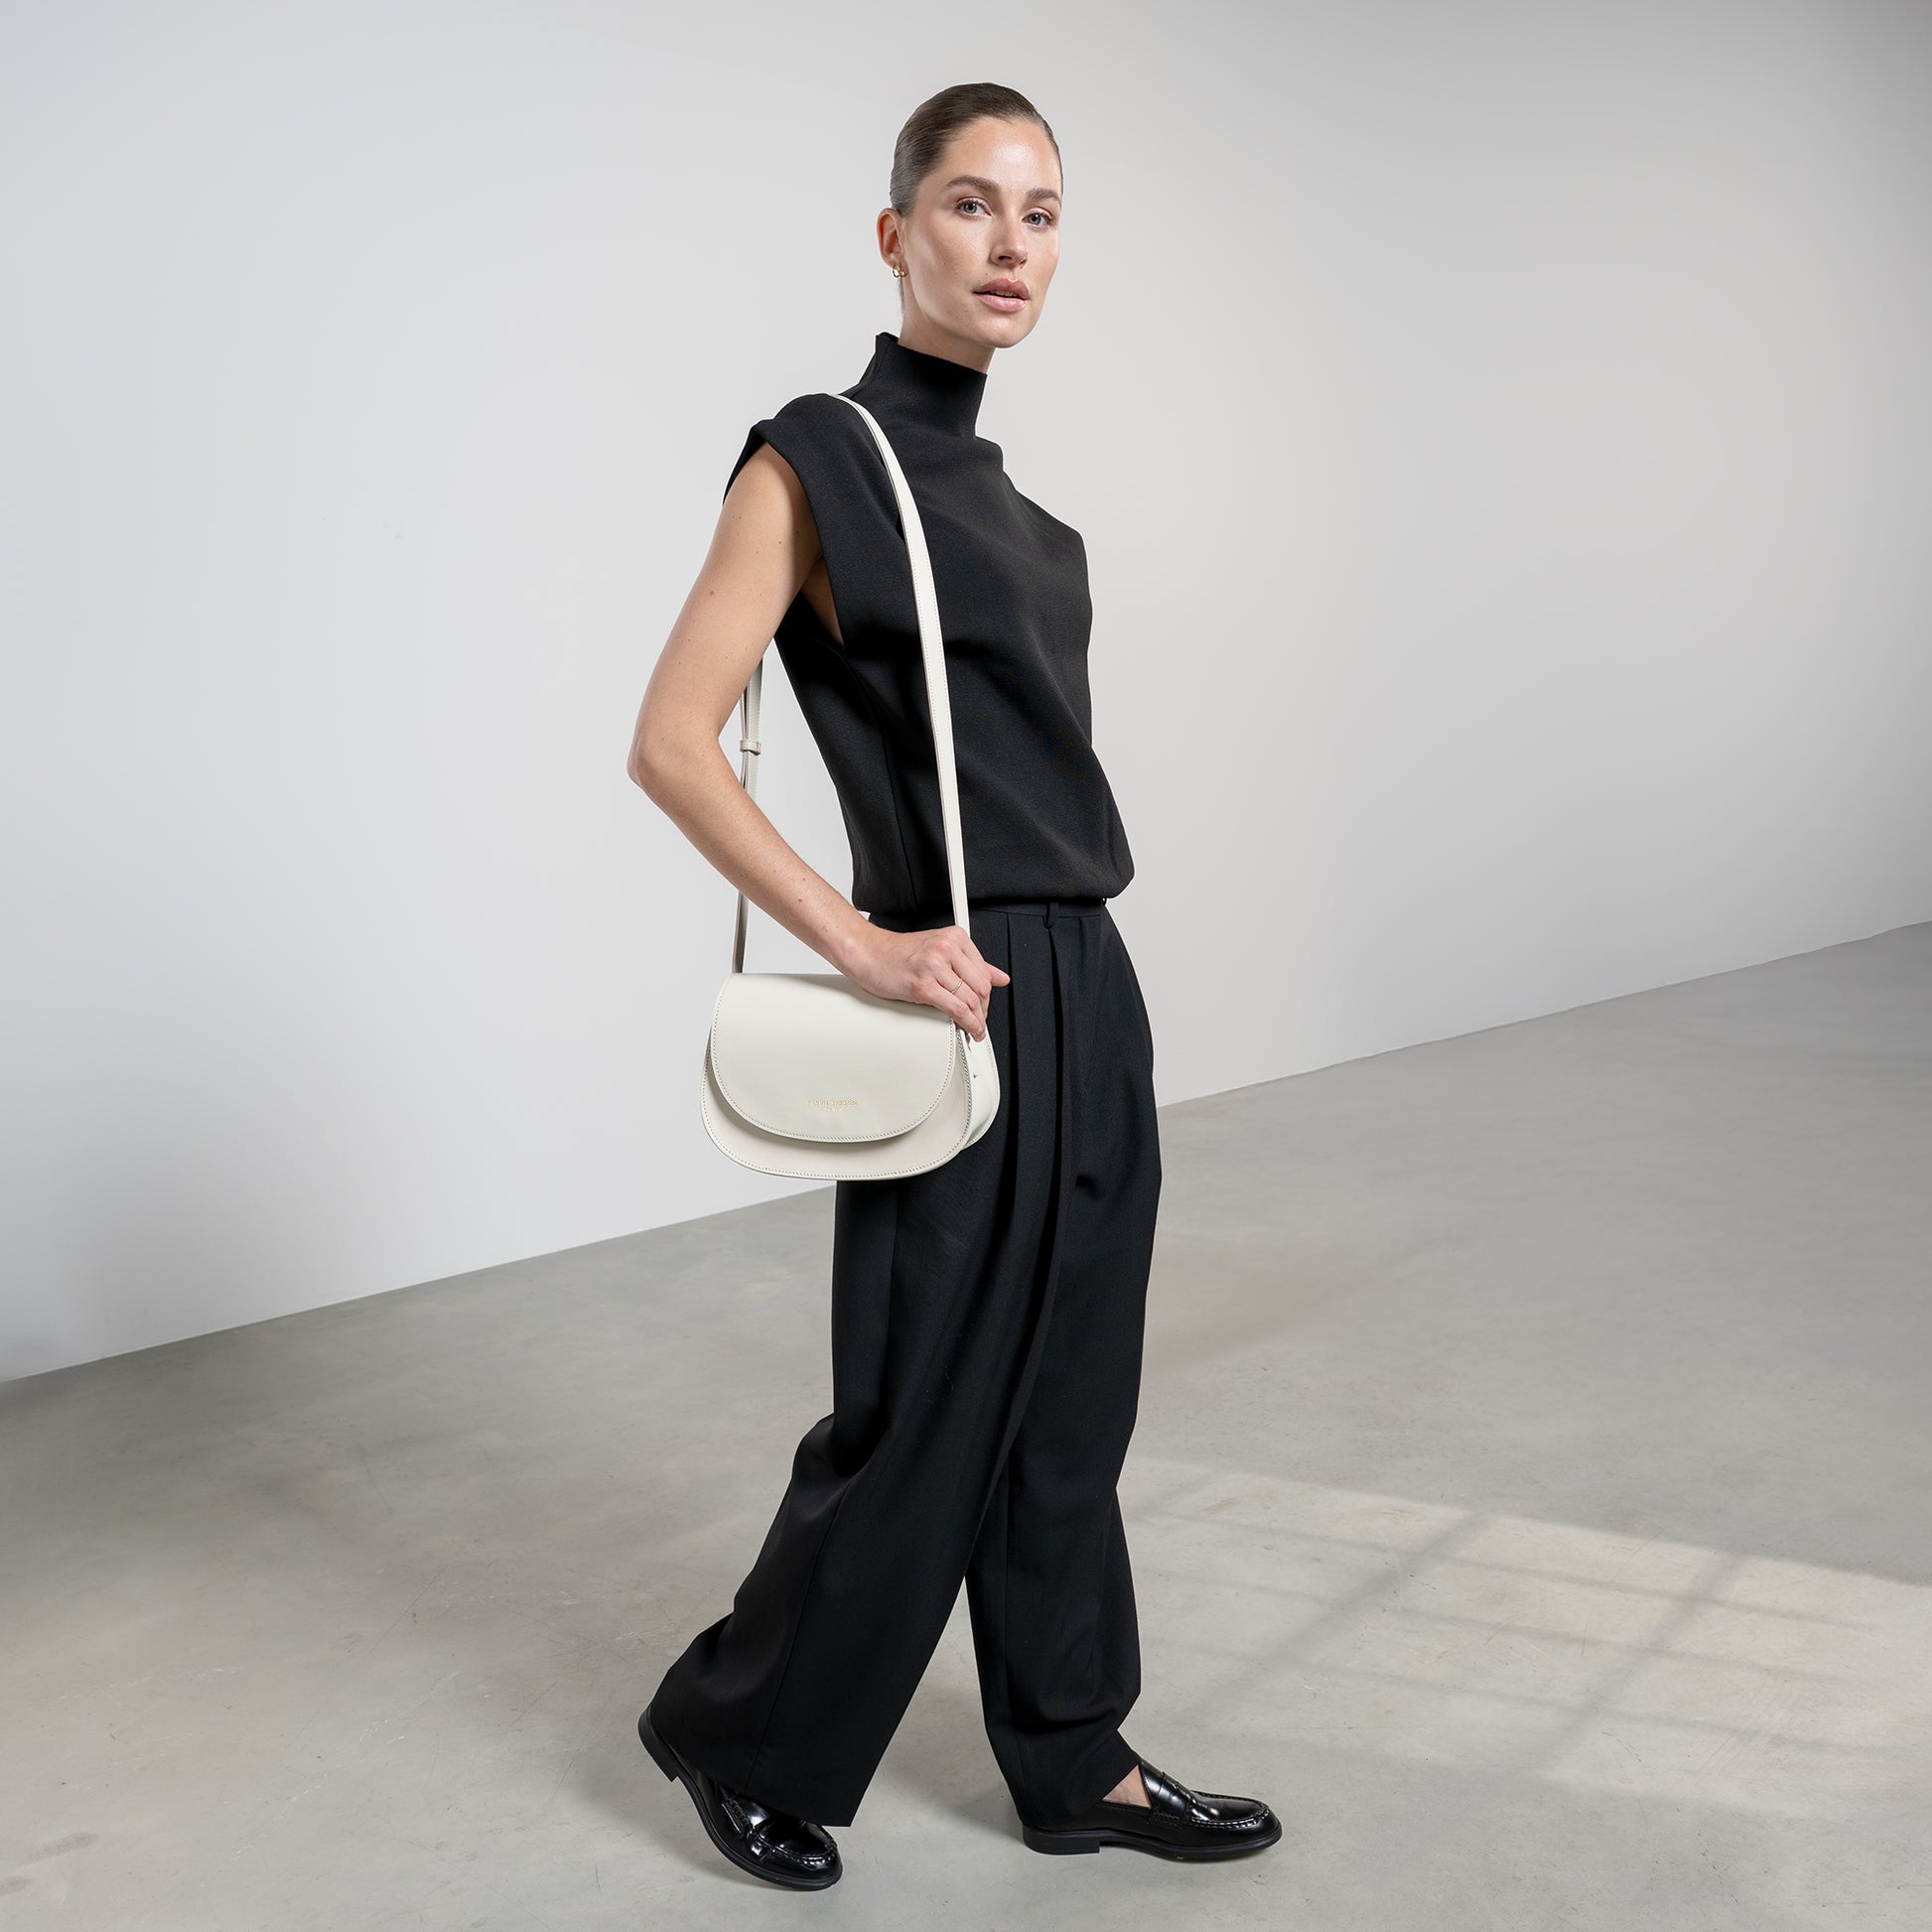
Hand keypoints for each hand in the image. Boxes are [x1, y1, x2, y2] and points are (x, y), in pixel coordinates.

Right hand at [843, 923, 1010, 1039]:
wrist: (868, 952)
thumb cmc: (898, 953)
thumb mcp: (939, 950)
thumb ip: (972, 963)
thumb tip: (1000, 977)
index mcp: (954, 937)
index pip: (984, 971)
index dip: (987, 994)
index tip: (983, 1005)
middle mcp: (946, 948)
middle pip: (981, 986)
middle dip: (983, 1008)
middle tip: (979, 1020)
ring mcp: (934, 966)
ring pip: (970, 999)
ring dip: (977, 1020)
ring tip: (975, 1028)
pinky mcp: (922, 985)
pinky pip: (956, 1009)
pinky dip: (967, 1024)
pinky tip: (969, 1029)